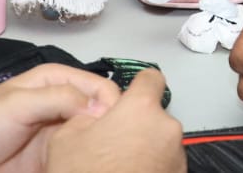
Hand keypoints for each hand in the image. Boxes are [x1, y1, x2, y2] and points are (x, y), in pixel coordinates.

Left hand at [0, 63, 124, 172]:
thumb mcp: (19, 104)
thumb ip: (59, 98)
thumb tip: (100, 106)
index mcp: (58, 82)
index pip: (101, 88)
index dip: (112, 105)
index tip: (114, 127)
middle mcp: (63, 106)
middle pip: (103, 114)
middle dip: (111, 130)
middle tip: (111, 150)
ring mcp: (59, 135)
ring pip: (94, 140)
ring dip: (100, 150)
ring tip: (102, 163)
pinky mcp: (54, 161)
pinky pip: (79, 161)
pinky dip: (87, 165)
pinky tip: (87, 169)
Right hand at [43, 69, 183, 172]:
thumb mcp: (65, 139)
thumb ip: (85, 114)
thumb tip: (94, 113)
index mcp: (141, 109)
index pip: (150, 78)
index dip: (138, 86)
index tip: (129, 96)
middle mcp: (167, 129)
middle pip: (154, 117)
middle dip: (136, 127)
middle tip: (111, 146)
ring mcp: (177, 158)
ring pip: (160, 144)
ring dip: (144, 152)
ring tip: (118, 169)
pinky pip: (164, 166)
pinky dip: (150, 171)